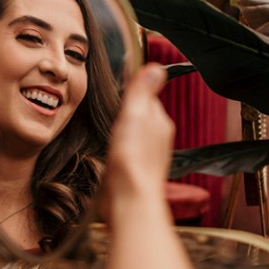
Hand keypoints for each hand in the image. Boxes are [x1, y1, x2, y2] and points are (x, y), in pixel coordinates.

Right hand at [103, 64, 173, 220]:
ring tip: (109, 130)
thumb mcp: (135, 115)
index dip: (132, 91)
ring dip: (121, 131)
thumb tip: (156, 68)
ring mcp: (147, 156)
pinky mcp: (134, 171)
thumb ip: (142, 91)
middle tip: (111, 110)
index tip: (119, 89)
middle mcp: (157, 138)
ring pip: (133, 134)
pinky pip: (126, 152)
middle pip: (140, 115)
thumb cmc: (131, 160)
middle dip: (127, 112)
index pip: (147, 96)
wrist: (128, 200)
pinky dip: (118, 149)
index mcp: (160, 122)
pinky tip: (109, 153)